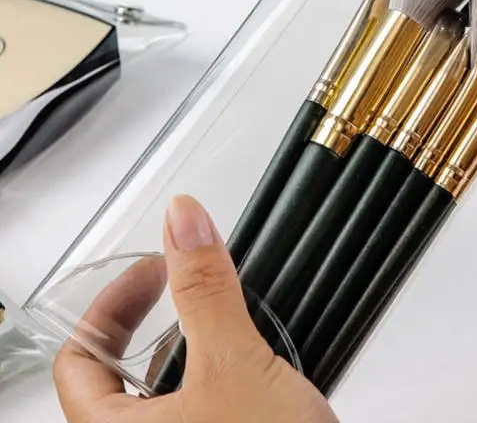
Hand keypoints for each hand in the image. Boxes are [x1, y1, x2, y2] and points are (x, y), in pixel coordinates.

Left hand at [53, 195, 337, 422]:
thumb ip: (204, 290)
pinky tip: (250, 364)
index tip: (155, 267)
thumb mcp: (234, 365)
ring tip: (223, 318)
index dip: (113, 304)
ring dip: (187, 346)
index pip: (78, 361)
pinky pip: (195, 409)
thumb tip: (183, 220)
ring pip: (160, 394)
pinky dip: (213, 374)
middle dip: (153, 319)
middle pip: (115, 376)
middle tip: (184, 282)